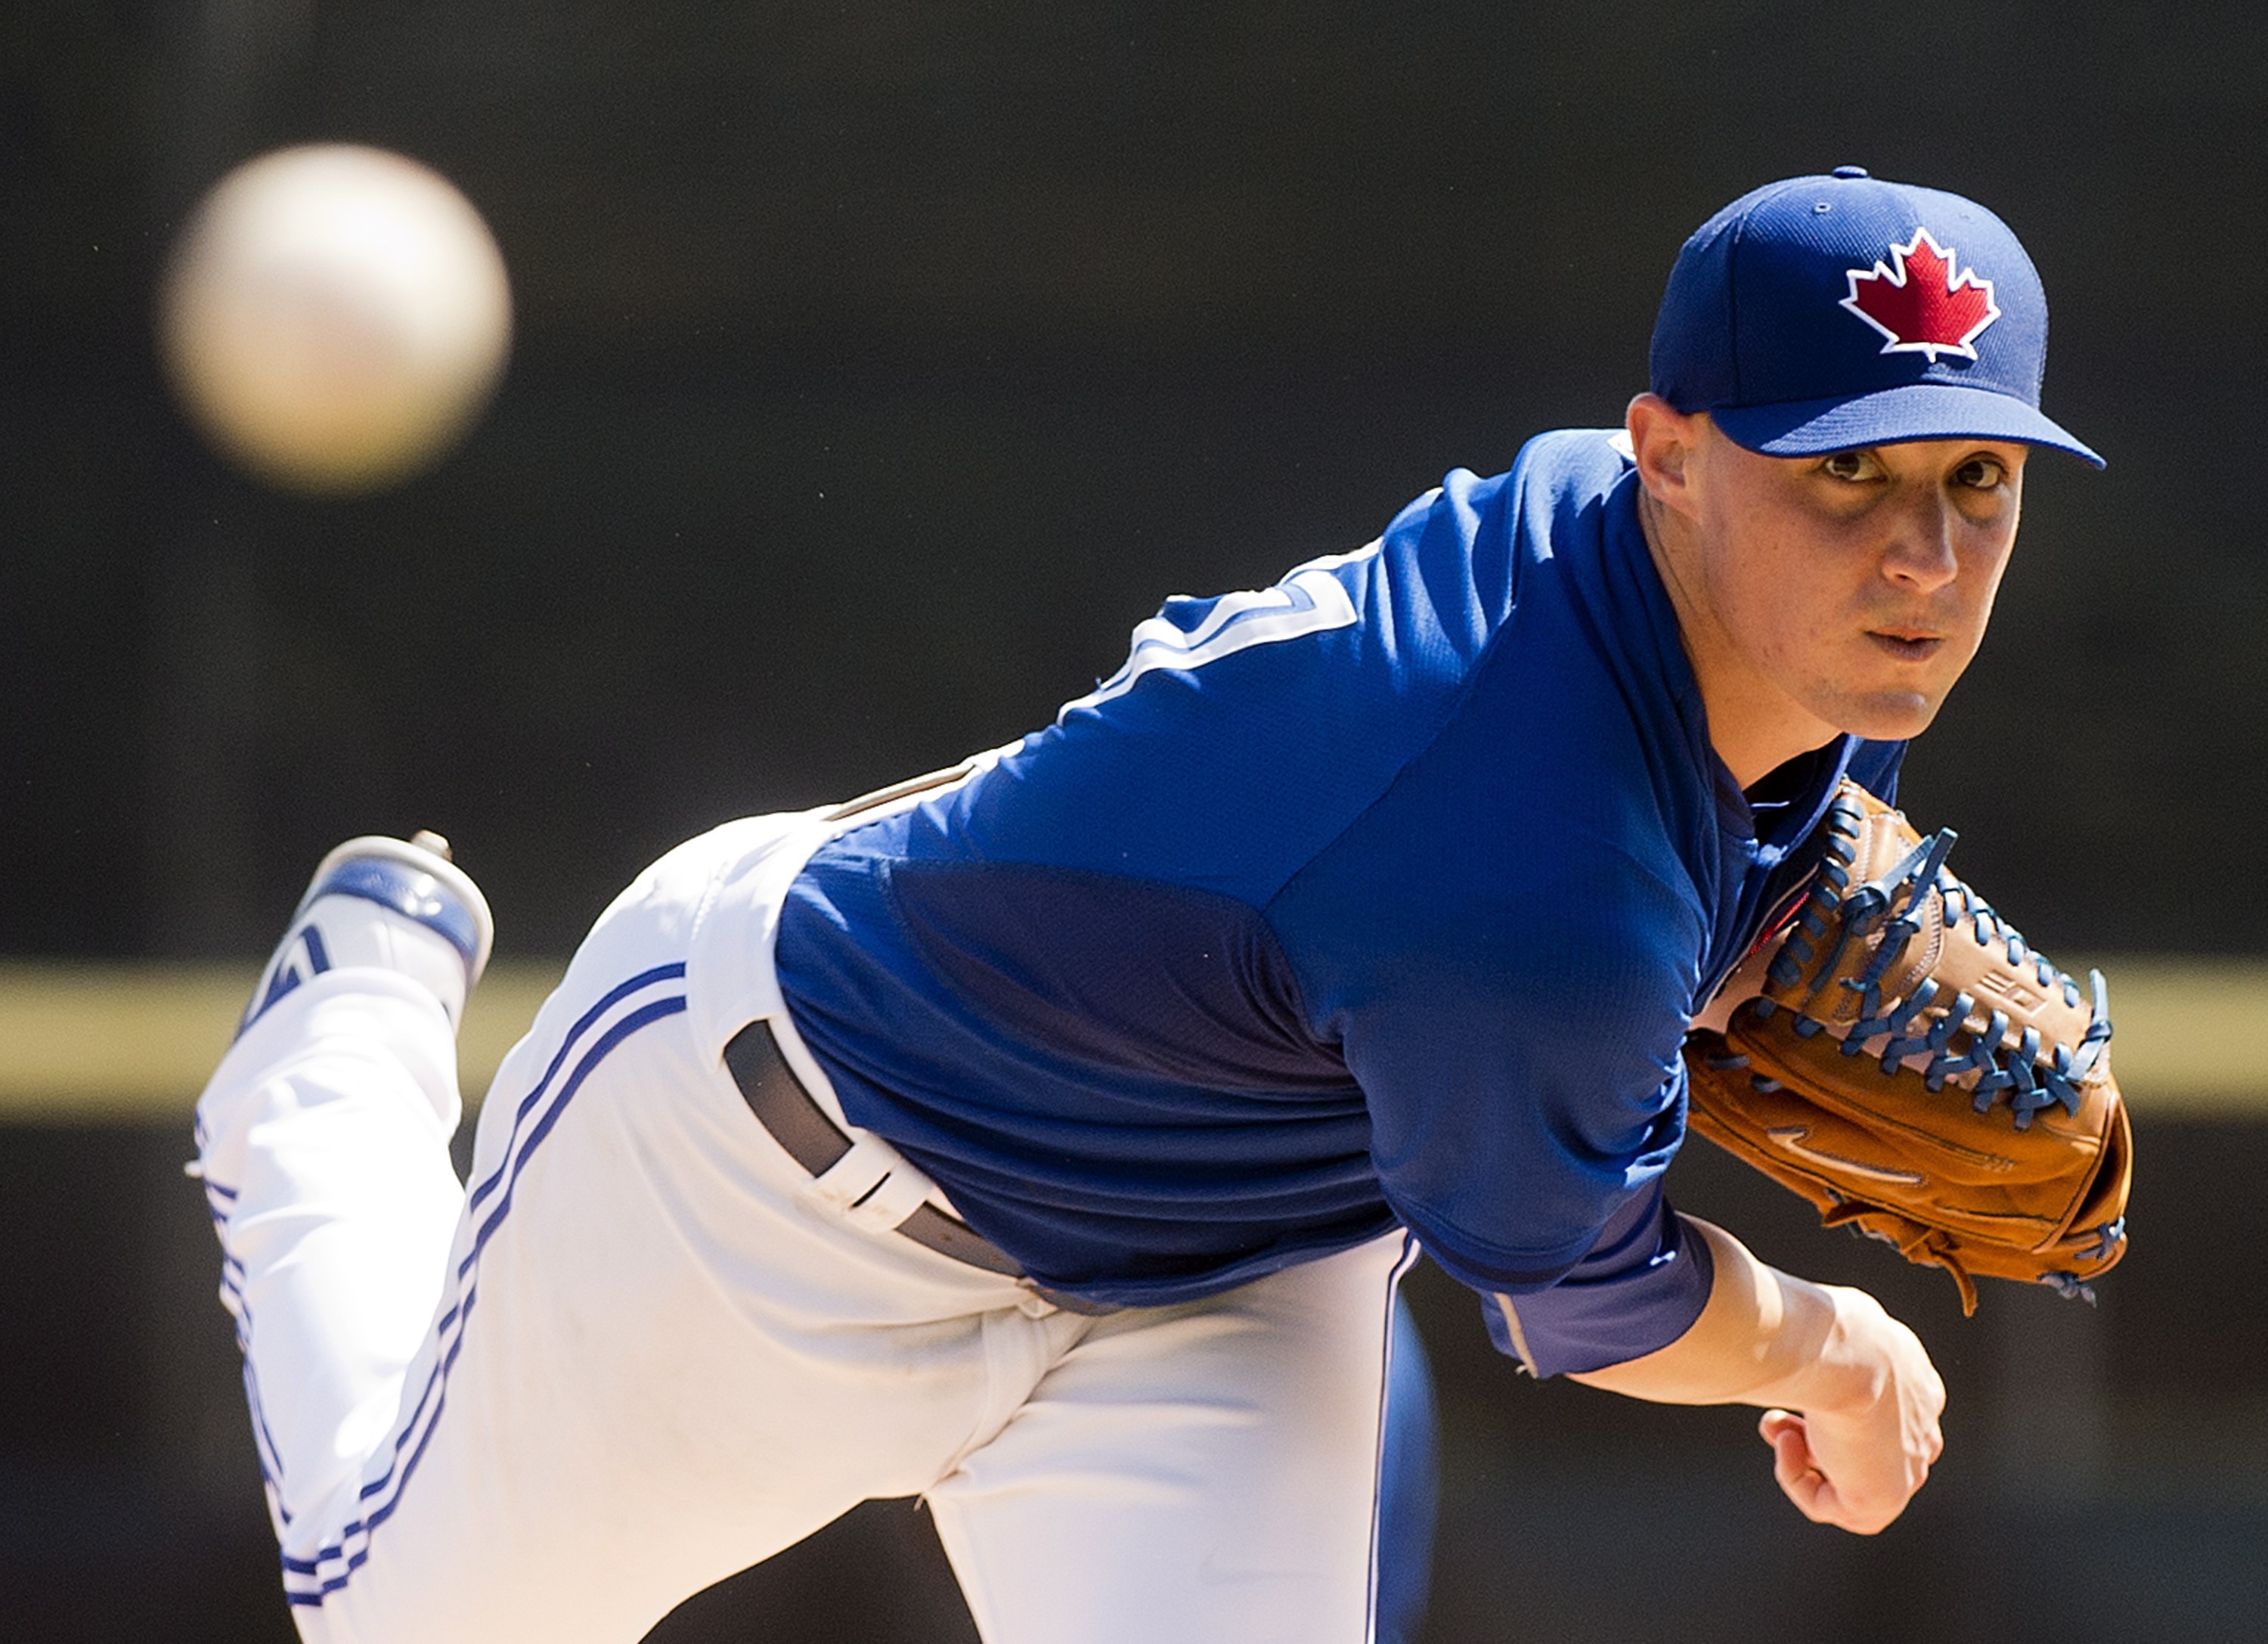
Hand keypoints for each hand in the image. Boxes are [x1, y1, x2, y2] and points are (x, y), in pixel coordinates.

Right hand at [1756, 1287, 1943, 1533]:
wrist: (1849, 1355)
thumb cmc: (1835, 1328)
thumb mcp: (1836, 1317)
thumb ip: (1827, 1333)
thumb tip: (1788, 1316)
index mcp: (1918, 1386)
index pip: (1883, 1412)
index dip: (1832, 1407)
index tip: (1800, 1388)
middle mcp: (1921, 1429)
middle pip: (1865, 1448)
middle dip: (1815, 1435)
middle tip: (1777, 1418)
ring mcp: (1906, 1468)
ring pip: (1849, 1481)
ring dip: (1803, 1458)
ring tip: (1778, 1429)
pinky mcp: (1881, 1499)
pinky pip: (1830, 1505)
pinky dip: (1797, 1479)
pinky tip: (1786, 1444)